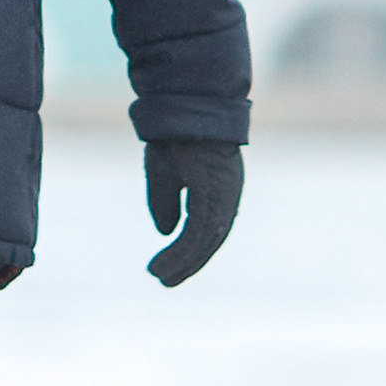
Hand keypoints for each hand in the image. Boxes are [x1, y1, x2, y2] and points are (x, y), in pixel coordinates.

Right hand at [145, 141, 241, 286]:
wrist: (182, 104)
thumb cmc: (174, 135)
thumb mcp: (165, 173)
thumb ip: (166, 202)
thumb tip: (167, 231)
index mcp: (218, 190)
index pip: (209, 229)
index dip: (192, 250)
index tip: (171, 265)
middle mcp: (226, 196)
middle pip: (211, 240)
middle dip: (189, 264)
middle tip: (165, 281)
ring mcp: (222, 194)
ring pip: (206, 241)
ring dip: (183, 263)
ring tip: (159, 277)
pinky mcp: (212, 192)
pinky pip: (199, 231)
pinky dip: (182, 252)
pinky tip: (163, 262)